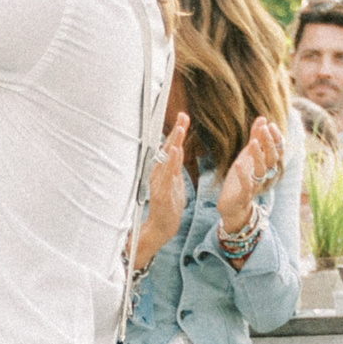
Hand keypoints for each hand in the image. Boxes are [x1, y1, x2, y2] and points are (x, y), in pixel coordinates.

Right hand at [133, 114, 190, 272]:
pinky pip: (167, 175)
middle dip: (176, 132)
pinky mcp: (162, 193)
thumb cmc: (168, 206)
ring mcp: (159, 183)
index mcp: (163, 170)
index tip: (184, 117)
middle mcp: (159, 173)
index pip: (170, 147)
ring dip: (173, 143)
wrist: (161, 227)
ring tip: (180, 129)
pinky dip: (170, 162)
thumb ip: (175, 166)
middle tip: (183, 116)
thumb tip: (177, 149)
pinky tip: (175, 152)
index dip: (177, 132)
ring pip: (167, 159)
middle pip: (167, 148)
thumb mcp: (174, 181)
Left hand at [216, 116, 285, 240]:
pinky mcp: (244, 196)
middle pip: (272, 158)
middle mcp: (263, 175)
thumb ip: (255, 138)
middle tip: (265, 128)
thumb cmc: (241, 179)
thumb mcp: (247, 156)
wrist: (232, 206)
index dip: (276, 137)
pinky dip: (243, 176)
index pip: (277, 150)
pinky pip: (246, 186)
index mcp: (265, 164)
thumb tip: (262, 118)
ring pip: (261, 171)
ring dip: (258, 156)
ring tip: (252, 142)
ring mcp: (254, 185)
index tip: (270, 124)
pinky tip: (237, 165)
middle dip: (269, 143)